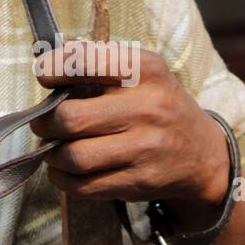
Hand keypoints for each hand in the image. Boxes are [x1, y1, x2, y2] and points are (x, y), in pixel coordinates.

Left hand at [29, 41, 232, 224]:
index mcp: (144, 70)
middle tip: (42, 121)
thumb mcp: (140, 69)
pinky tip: (62, 168)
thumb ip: (95, 58)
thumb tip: (45, 58)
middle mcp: (147, 108)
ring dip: (52, 153)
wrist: (202, 152)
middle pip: (72, 118)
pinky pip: (85, 186)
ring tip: (52, 145)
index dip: (54, 68)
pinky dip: (62, 178)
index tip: (43, 75)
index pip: (85, 62)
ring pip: (75, 157)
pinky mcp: (140, 182)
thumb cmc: (156, 102)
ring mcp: (145, 148)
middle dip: (45, 121)